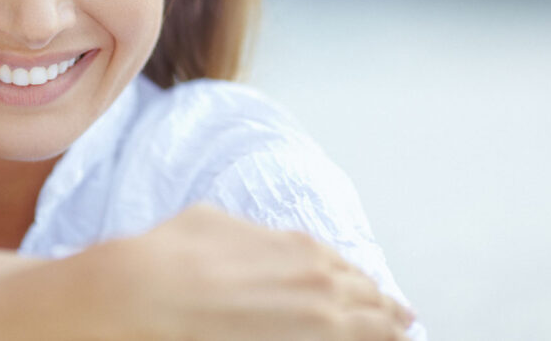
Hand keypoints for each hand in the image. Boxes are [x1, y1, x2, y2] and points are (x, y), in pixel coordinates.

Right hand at [78, 203, 414, 339]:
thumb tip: (247, 241)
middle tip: (401, 318)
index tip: (370, 292)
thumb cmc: (172, 256)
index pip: (346, 269)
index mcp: (299, 247)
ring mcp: (320, 323)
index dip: (361, 283)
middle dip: (385, 309)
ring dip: (388, 330)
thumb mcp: (213, 221)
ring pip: (374, 330)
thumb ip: (247, 235)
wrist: (150, 290)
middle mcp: (320, 283)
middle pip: (369, 299)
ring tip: (401, 334)